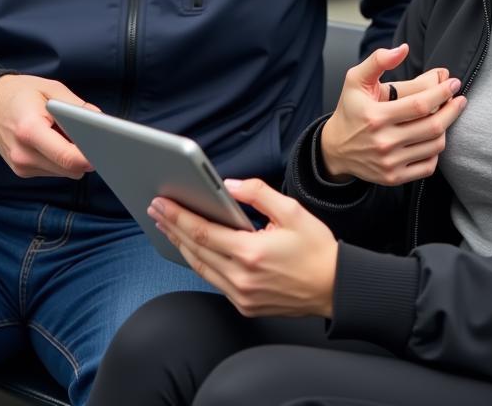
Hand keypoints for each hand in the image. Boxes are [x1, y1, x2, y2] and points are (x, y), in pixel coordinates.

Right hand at [0, 75, 97, 179]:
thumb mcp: (51, 88)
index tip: (105, 150)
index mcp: (30, 130)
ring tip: (62, 133)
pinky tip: (52, 141)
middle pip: (69, 168)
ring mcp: (21, 166)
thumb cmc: (20, 94)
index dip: (90, 156)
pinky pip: (54, 170)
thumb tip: (100, 121)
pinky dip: (60, 159)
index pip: (68, 157)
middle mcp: (23, 154)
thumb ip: (77, 106)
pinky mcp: (22, 171)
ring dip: (71, 157)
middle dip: (84, 154)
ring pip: (64, 172)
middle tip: (89, 135)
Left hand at [150, 178, 337, 317]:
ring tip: (167, 226)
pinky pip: (214, 281)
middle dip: (172, 227)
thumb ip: (258, 194)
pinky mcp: (245, 305)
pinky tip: (193, 249)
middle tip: (156, 209)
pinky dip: (199, 262)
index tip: (162, 203)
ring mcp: (241, 295)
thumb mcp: (292, 211)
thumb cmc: (316, 249)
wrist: (335, 287)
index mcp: (251, 252)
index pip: (203, 232)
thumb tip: (230, 186)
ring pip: (200, 268)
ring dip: (181, 245)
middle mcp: (241, 278)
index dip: (178, 216)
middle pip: (195, 250)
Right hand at [320, 44, 465, 184]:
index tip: (454, 83)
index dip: (442, 93)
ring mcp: (389, 163)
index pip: (420, 104)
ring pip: (434, 146)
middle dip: (453, 110)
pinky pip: (428, 166)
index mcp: (375, 116)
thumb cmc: (350, 109)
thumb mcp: (356, 80)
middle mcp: (383, 142)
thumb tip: (403, 49)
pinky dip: (436, 152)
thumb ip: (378, 60)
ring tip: (445, 116)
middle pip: (433, 127)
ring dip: (446, 129)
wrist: (335, 149)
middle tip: (460, 99)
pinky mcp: (394, 178)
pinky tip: (433, 138)